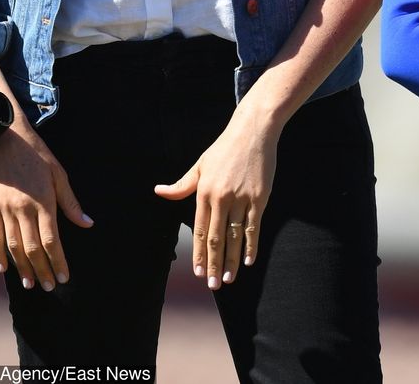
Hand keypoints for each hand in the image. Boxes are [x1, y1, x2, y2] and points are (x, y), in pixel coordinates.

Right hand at [0, 121, 92, 290]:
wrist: (5, 136)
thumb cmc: (36, 154)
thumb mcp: (58, 173)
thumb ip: (71, 202)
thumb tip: (87, 223)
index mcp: (43, 201)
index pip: (52, 240)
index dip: (58, 261)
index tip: (64, 277)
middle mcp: (23, 208)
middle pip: (33, 248)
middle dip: (42, 270)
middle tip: (48, 287)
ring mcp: (5, 208)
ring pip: (14, 246)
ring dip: (22, 267)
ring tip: (29, 284)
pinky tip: (4, 268)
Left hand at [154, 105, 277, 288]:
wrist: (251, 132)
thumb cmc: (224, 149)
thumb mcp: (200, 165)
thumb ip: (181, 185)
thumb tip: (159, 191)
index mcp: (204, 191)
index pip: (201, 230)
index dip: (200, 253)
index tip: (199, 272)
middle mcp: (221, 197)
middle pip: (216, 238)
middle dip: (213, 264)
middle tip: (212, 285)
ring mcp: (241, 199)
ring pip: (234, 237)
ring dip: (231, 261)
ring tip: (228, 279)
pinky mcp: (259, 199)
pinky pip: (253, 228)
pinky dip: (250, 246)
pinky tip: (247, 262)